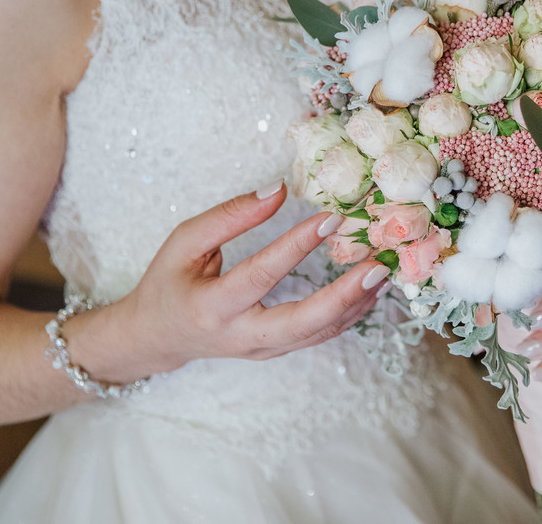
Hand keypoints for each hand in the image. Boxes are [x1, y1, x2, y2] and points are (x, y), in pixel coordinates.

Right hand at [103, 183, 389, 376]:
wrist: (157, 336)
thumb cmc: (169, 282)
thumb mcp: (185, 241)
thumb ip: (230, 216)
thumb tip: (280, 190)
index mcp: (210, 307)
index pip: (261, 275)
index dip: (297, 246)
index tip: (332, 219)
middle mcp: (239, 335)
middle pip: (301, 324)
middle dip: (344, 297)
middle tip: (377, 267)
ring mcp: (260, 350)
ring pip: (317, 334)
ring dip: (356, 305)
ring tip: (383, 272)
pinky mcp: (274, 352)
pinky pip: (317, 336)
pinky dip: (347, 315)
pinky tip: (368, 290)